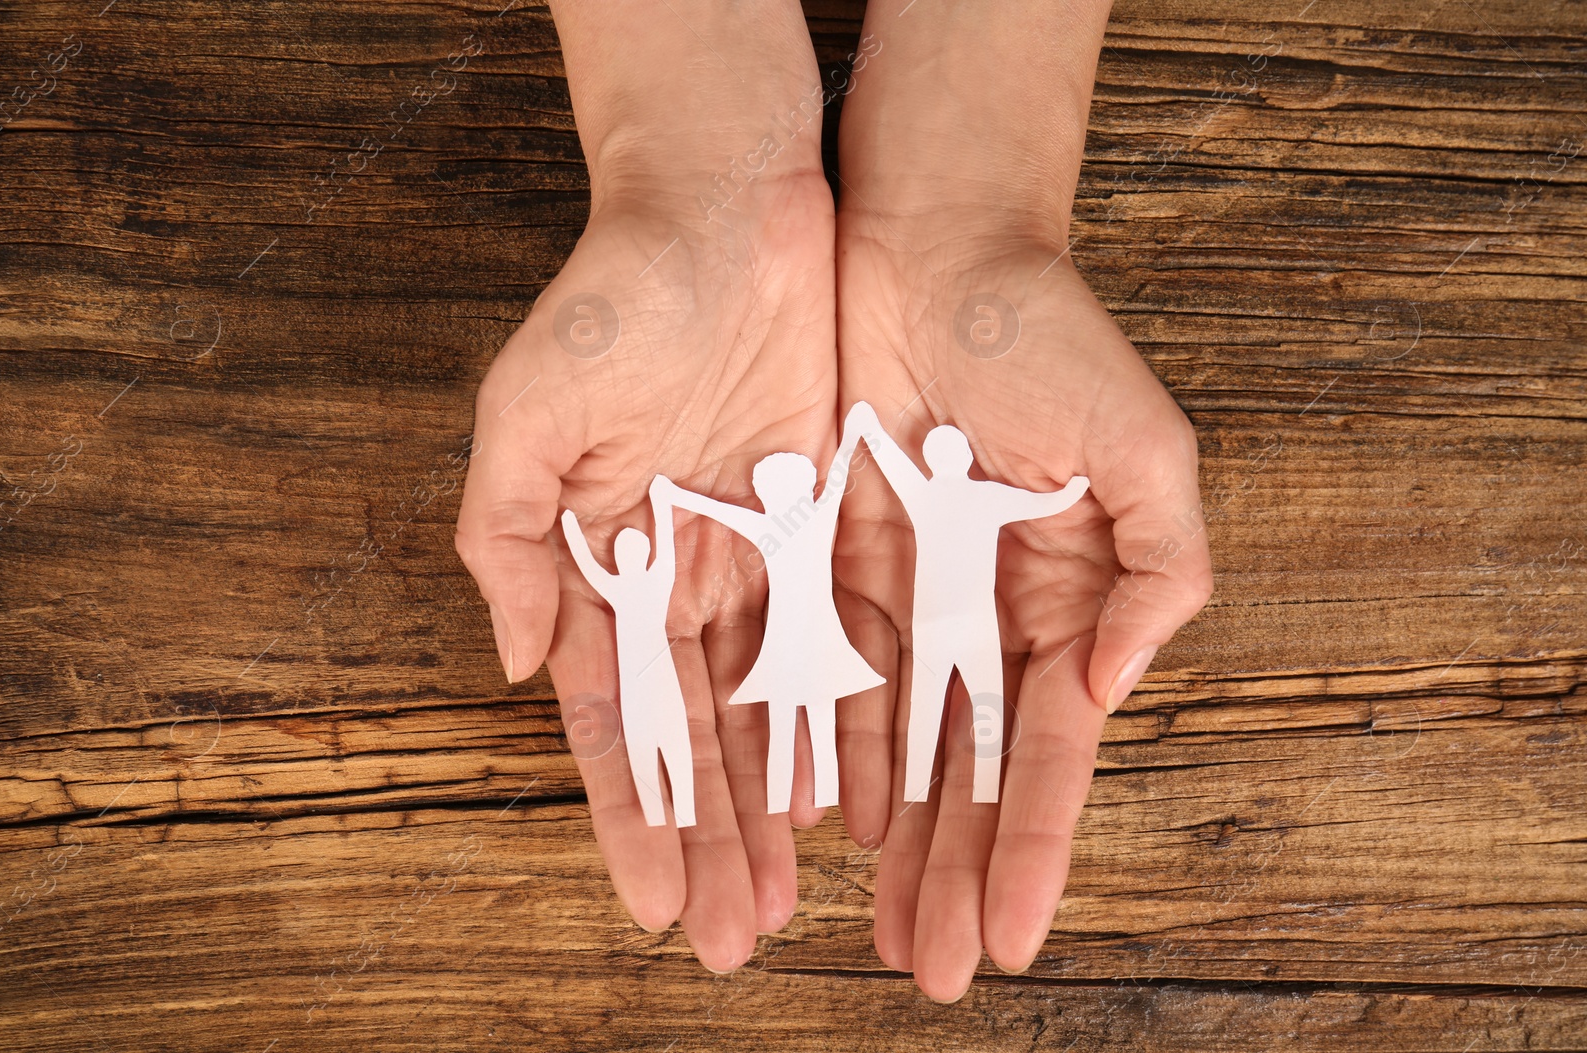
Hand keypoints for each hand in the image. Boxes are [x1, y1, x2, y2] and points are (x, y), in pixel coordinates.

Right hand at [456, 1, 836, 972]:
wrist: (728, 206)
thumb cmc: (614, 298)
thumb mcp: (524, 414)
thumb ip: (504, 541)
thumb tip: (522, 662)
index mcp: (596, 560)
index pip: (616, 719)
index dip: (631, 814)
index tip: (648, 903)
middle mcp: (675, 574)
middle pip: (695, 736)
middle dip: (707, 840)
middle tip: (726, 941)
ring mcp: (752, 554)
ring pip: (768, 707)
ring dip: (773, 806)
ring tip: (787, 902)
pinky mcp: (824, 521)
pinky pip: (836, 639)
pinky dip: (839, 718)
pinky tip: (845, 798)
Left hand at [829, 0, 1212, 999]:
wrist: (933, 244)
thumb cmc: (1048, 334)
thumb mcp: (1146, 444)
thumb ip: (1165, 568)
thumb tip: (1118, 685)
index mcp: (1067, 598)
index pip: (1044, 752)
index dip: (1026, 848)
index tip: (1004, 940)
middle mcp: (984, 610)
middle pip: (964, 771)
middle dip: (950, 872)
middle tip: (924, 972)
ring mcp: (907, 589)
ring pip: (891, 738)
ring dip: (886, 837)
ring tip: (868, 926)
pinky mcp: (829, 555)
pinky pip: (821, 667)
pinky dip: (821, 745)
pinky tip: (814, 819)